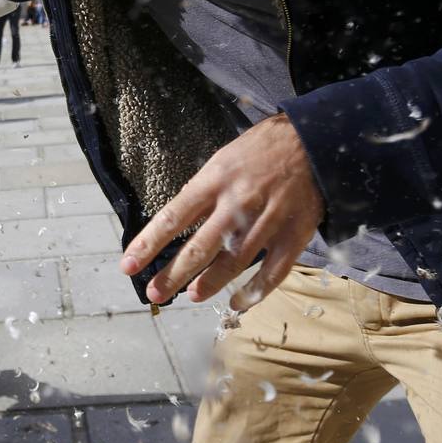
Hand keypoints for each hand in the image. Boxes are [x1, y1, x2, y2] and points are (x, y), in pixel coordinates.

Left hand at [120, 113, 324, 310]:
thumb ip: (202, 192)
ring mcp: (267, 220)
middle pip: (199, 247)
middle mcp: (237, 202)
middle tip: (154, 293)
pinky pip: (273, 272)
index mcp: (214, 180)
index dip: (148, 244)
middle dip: (172, 274)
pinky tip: (237, 302)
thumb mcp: (222, 160)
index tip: (128, 265)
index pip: (172, 217)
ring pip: (233, 263)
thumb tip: (176, 223)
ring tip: (190, 295)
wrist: (313, 140)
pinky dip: (254, 292)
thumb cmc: (260, 151)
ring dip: (208, 284)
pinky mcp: (294, 235)